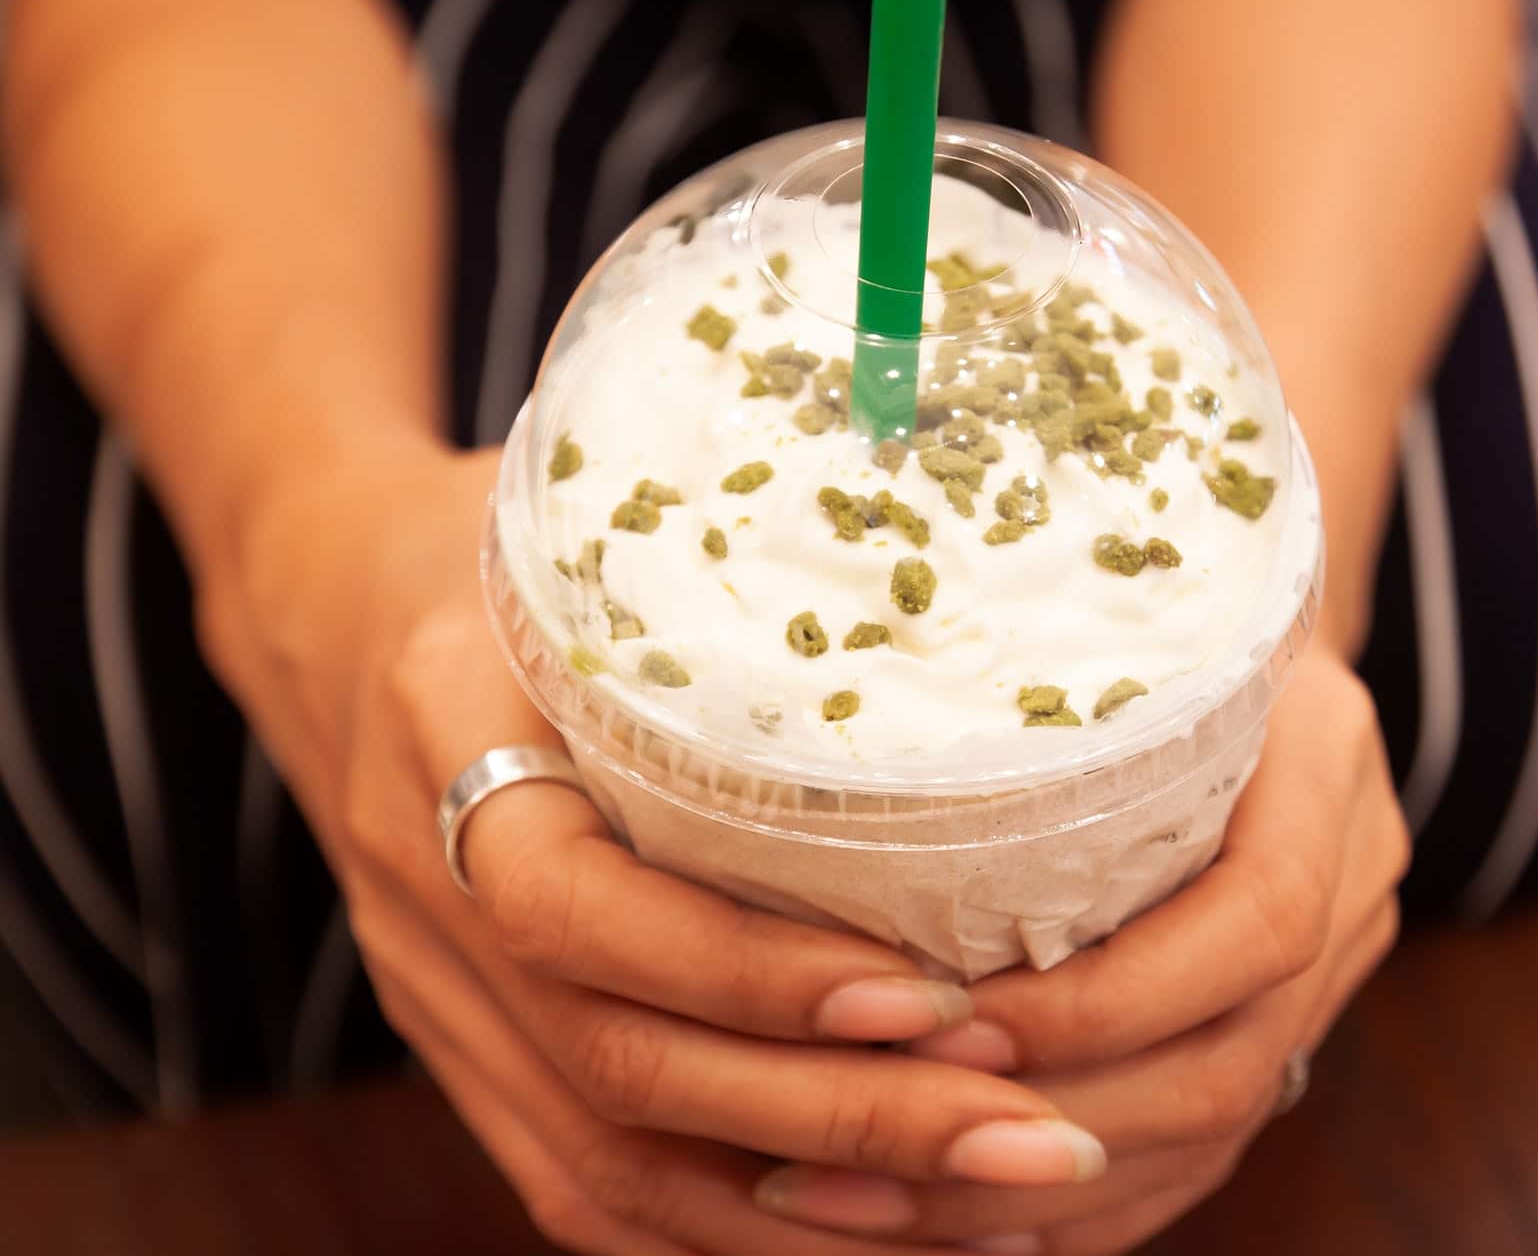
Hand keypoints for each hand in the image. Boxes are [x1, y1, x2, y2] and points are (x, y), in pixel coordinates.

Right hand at [195, 441, 1111, 1254]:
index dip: (753, 971)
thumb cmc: (493, 543)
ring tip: (995, 1219)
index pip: (577, 908)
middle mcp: (427, 896)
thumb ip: (717, 573)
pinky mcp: (465, 1050)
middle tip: (1036, 1139)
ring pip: (608, 1160)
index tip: (929, 993)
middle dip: (845, 1124)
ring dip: (811, 1217)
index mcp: (447, 735)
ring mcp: (437, 995)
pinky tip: (875, 1241)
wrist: (328, 611)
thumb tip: (951, 586)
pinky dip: (728, 1234)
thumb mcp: (583, 526)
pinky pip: (580, 1181)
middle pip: (621, 1066)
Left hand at [749, 648, 1409, 1253]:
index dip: (1106, 998)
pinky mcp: (1287, 1022)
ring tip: (864, 1206)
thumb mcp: (1100, 626)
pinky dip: (1077, 1207)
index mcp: (1324, 766)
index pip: (1255, 922)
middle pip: (1233, 1060)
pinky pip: (1199, 1149)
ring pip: (1212, 1130)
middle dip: (1043, 1125)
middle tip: (867, 1141)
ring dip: (1031, 1191)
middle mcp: (1354, 878)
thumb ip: (1028, 705)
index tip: (945, 1025)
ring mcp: (1337, 964)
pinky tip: (957, 1227)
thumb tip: (818, 796)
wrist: (1235, 619)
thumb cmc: (1129, 609)